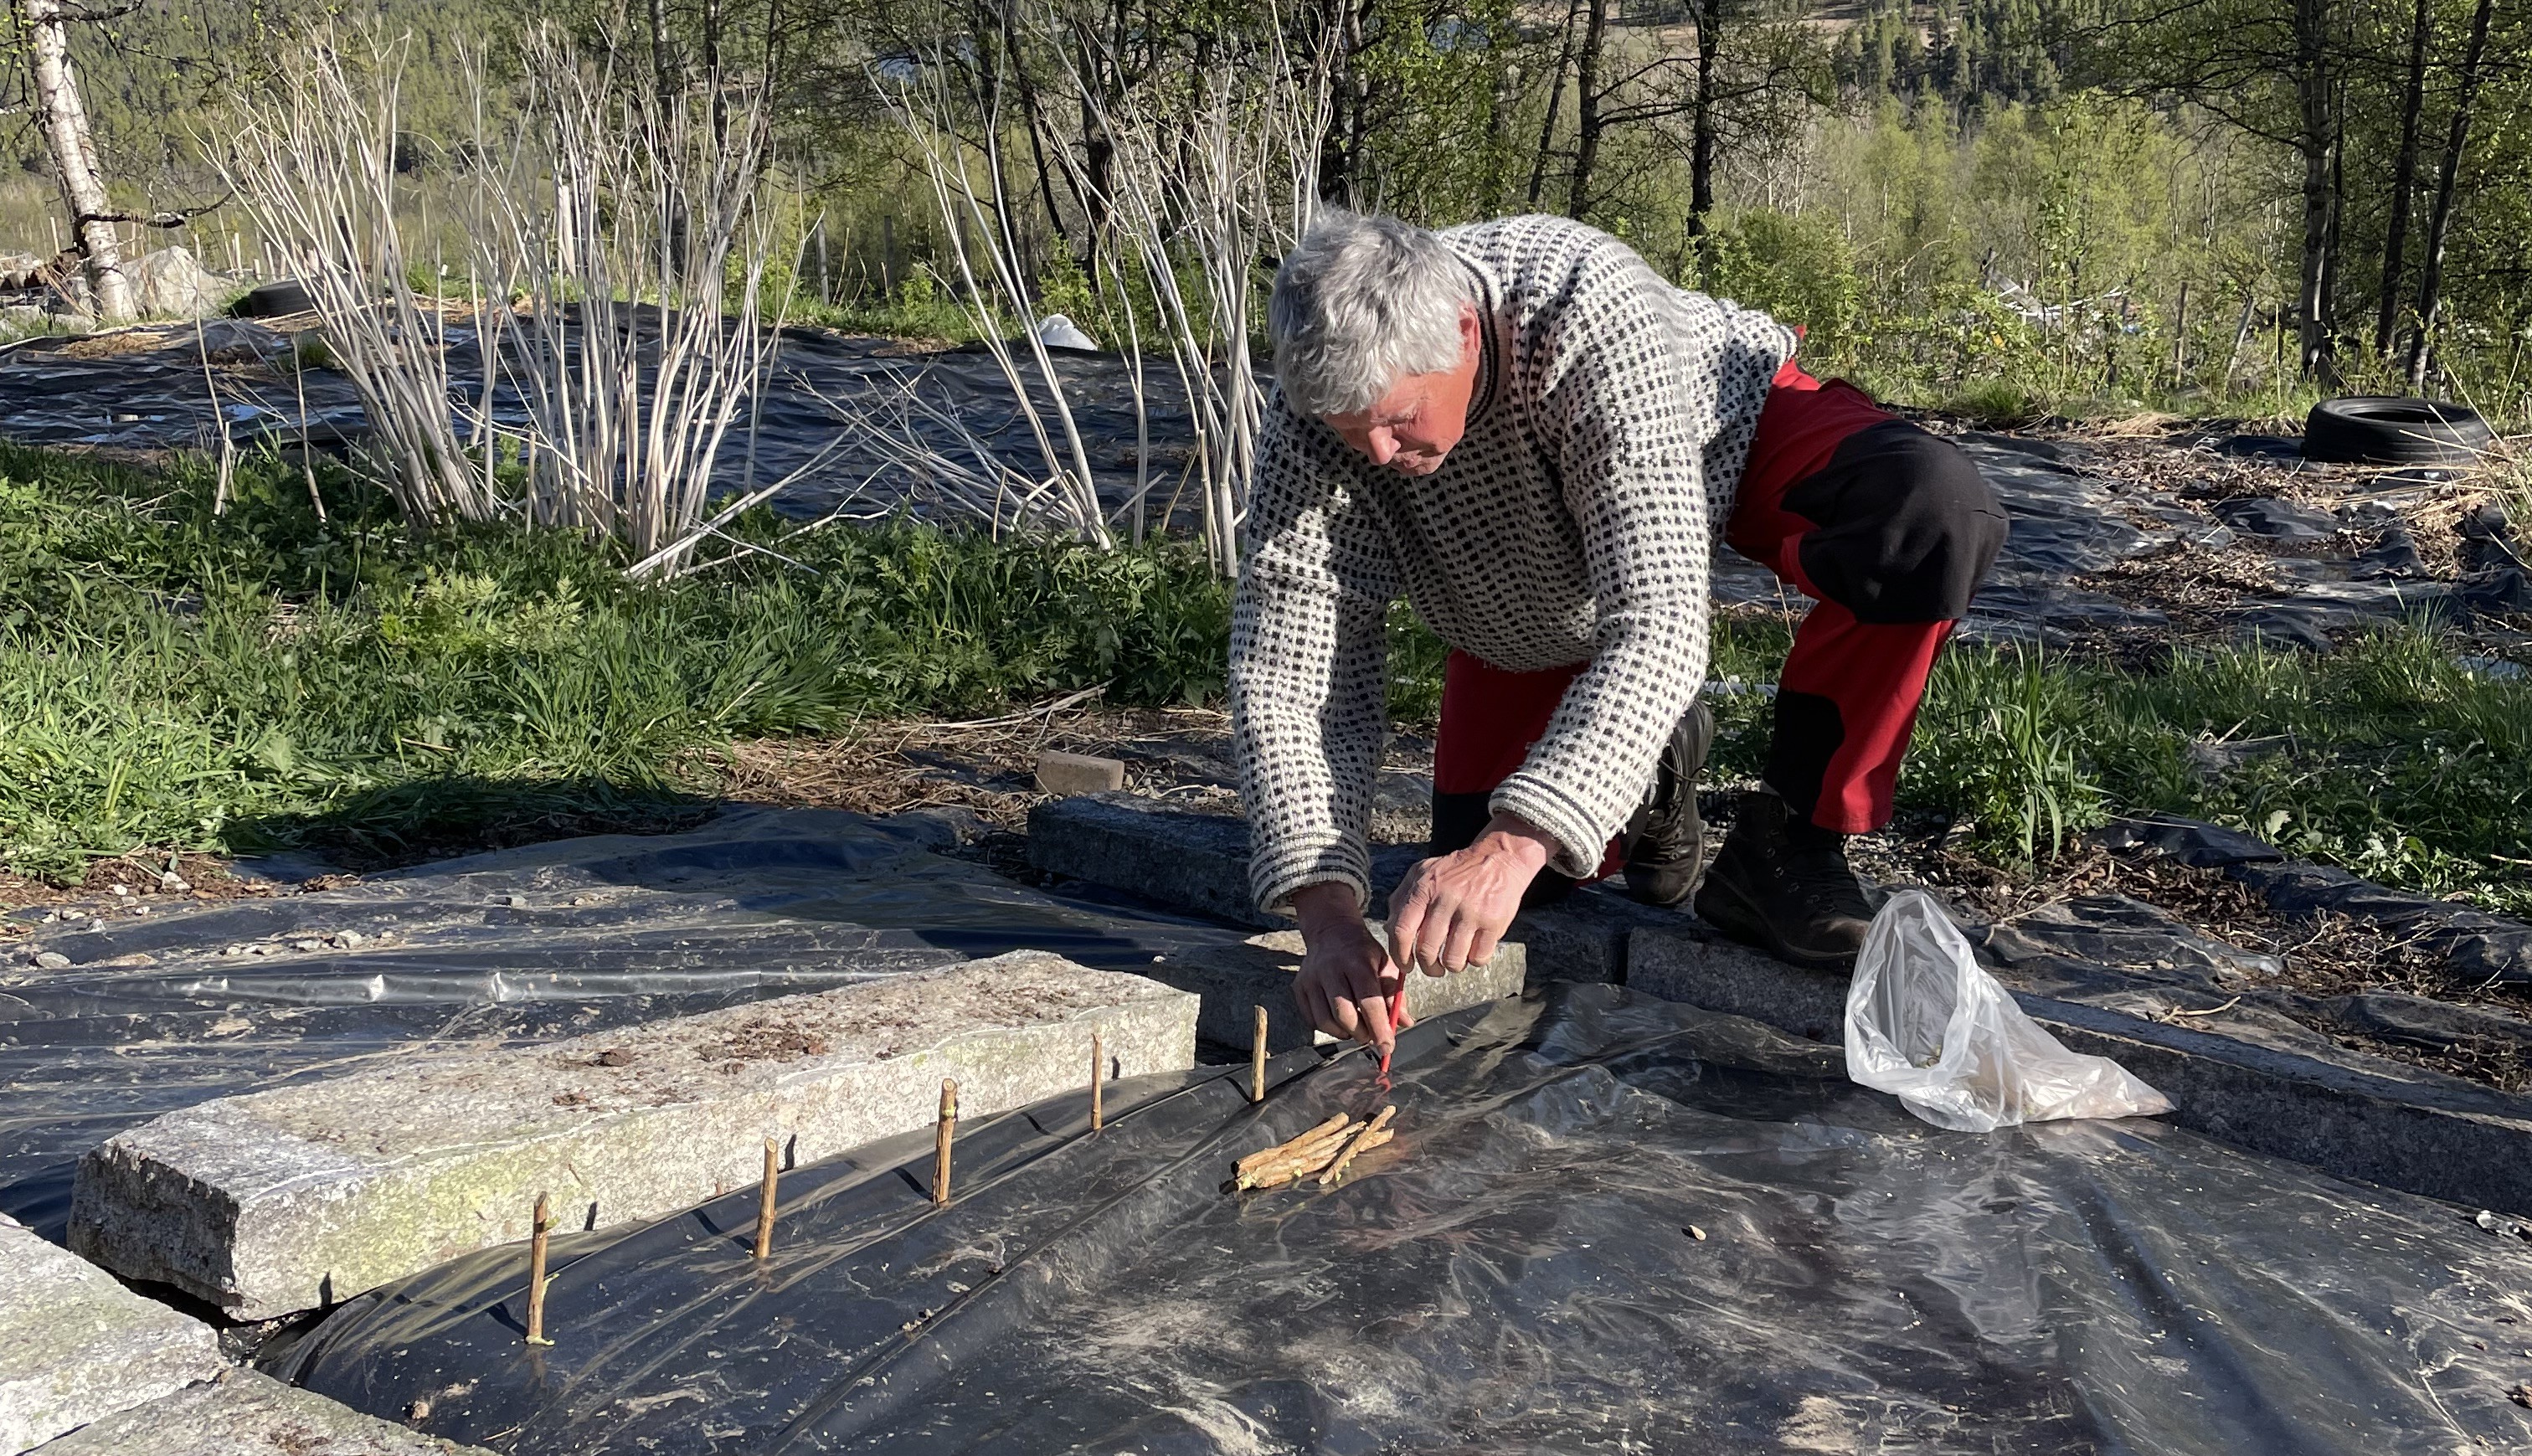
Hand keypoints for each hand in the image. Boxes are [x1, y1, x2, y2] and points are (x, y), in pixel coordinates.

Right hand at [1289, 882, 1413, 1054]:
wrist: (1331, 932)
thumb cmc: (1362, 952)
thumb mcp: (1384, 965)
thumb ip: (1394, 995)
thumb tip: (1404, 1022)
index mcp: (1357, 963)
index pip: (1369, 1002)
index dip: (1379, 1028)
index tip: (1387, 1046)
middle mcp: (1331, 970)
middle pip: (1345, 1015)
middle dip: (1361, 1033)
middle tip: (1370, 1036)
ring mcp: (1311, 979)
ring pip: (1326, 1021)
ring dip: (1345, 1033)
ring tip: (1356, 1029)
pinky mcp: (1299, 988)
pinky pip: (1312, 1020)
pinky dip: (1328, 1028)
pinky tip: (1339, 1021)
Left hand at [1386, 812, 1556, 978]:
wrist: (1499, 857)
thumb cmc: (1456, 870)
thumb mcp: (1423, 873)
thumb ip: (1401, 899)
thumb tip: (1388, 930)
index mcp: (1424, 887)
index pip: (1402, 930)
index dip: (1400, 955)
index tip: (1405, 966)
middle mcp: (1446, 899)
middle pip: (1426, 950)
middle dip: (1428, 968)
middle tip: (1433, 969)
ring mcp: (1471, 912)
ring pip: (1452, 959)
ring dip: (1451, 966)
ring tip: (1454, 959)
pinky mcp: (1493, 922)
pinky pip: (1478, 958)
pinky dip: (1474, 960)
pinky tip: (1473, 949)